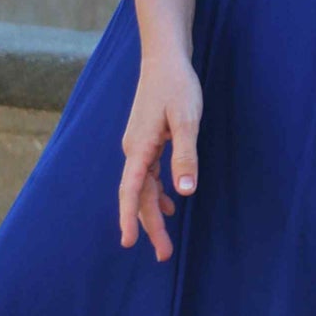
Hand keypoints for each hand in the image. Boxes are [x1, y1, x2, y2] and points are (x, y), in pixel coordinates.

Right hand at [119, 48, 203, 260]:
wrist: (164, 58)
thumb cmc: (177, 85)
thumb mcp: (186, 119)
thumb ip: (185, 156)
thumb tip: (185, 192)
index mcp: (140, 147)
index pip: (132, 190)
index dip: (131, 217)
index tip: (129, 242)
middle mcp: (134, 150)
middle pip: (139, 196)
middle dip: (150, 226)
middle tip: (164, 256)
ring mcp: (138, 146)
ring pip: (143, 188)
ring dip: (153, 214)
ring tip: (164, 243)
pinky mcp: (146, 141)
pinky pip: (147, 176)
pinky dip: (157, 194)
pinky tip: (170, 204)